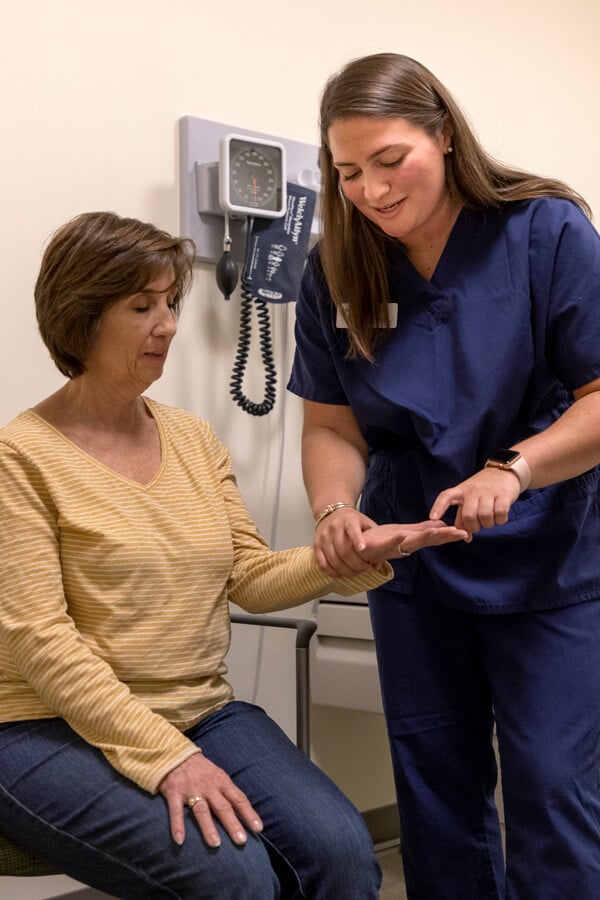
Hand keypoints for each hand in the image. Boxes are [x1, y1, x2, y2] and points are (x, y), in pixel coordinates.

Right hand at [158, 751, 262, 847]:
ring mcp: (191, 790)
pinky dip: (178, 825)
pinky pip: (176, 811)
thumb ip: (228, 793)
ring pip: (202, 810)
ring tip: (215, 844)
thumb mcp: (218, 776)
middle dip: (232, 824)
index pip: (239, 799)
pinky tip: (180, 840)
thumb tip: (245, 813)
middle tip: (241, 840)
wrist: (176, 753)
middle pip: (223, 807)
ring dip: (208, 827)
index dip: (249, 813)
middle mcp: (209, 786)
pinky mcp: (174, 792)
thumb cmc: (201, 770)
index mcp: (222, 782)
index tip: (258, 828)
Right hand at [314, 507, 380, 575]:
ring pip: (334, 560)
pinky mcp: (316, 545)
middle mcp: (335, 527)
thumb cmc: (352, 520)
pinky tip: (340, 573)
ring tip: (355, 572)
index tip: (362, 548)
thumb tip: (378, 564)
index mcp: (350, 520)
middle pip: (344, 551)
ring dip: (346, 571)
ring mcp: (324, 536)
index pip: (352, 529)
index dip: (357, 539)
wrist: (331, 511)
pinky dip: (332, 572)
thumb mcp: (366, 524)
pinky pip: (322, 563)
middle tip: (365, 569)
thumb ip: (375, 541)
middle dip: (357, 565)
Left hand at [356, 520, 470, 561]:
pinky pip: (387, 544)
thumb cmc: (381, 540)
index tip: (464, 532)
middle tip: (459, 533)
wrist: (357, 548)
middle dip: (444, 537)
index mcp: (412, 541)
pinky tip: (403, 534)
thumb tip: (442, 526)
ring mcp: (391, 547)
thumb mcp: (406, 533)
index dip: (448, 535)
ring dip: (426, 537)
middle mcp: (404, 545)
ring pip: (411, 542)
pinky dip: (395, 540)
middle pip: (427, 540)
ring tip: (441, 531)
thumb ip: (423, 530)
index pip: (433, 538)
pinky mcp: (376, 547)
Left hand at [429, 467, 520, 533]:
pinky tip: (500, 517)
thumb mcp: (468, 498)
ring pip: (484, 516)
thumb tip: (466, 539)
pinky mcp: (503, 494)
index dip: (438, 507)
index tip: (432, 518)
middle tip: (478, 524)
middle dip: (474, 527)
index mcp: (460, 490)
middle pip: (468, 515)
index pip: (446, 496)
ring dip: (488, 524)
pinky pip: (500, 513)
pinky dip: (500, 520)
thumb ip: (463, 517)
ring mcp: (488, 491)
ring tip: (490, 519)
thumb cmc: (482, 489)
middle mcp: (472, 490)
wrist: (504, 472)